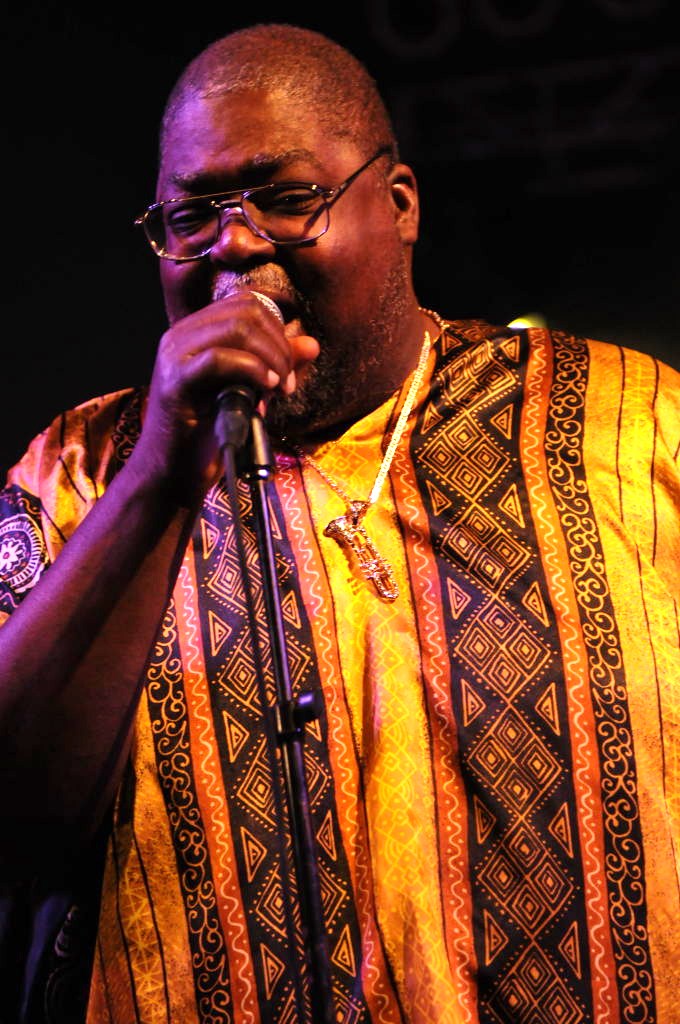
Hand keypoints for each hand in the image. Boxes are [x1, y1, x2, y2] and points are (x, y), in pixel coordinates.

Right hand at [128, 291, 318, 503]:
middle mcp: (181, 335)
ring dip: (270, 357)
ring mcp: (174, 355)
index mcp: (197, 332)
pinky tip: (267, 389)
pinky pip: (219, 358)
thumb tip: (312, 344)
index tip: (289, 366)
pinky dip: (252, 370)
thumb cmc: (211, 434)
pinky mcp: (175, 381)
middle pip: (245, 311)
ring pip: (235, 328)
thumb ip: (279, 366)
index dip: (278, 329)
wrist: (174, 473)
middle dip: (278, 344)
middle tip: (288, 382)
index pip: (247, 303)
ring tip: (280, 388)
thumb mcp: (253, 393)